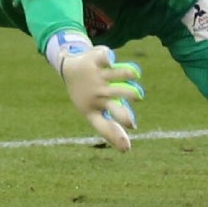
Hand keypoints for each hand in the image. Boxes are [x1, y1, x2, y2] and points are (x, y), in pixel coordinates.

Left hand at [48, 37, 143, 152]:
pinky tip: (110, 58)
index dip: (117, 131)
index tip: (133, 128)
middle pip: (114, 101)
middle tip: (138, 98)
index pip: (104, 125)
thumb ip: (113, 130)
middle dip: (126, 102)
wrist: (69, 70)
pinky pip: (104, 58)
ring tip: (134, 74)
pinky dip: (108, 57)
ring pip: (116, 75)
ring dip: (126, 74)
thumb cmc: (87, 96)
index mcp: (94, 109)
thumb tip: (126, 150)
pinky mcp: (96, 60)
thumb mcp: (95, 114)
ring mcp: (97, 76)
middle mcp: (97, 94)